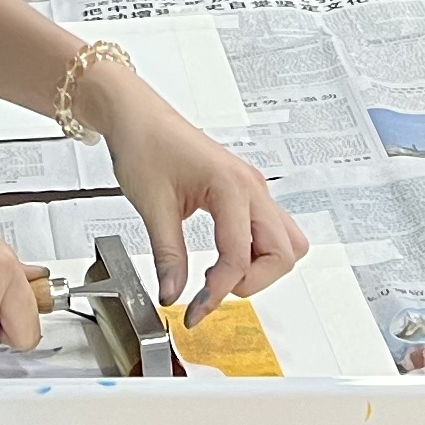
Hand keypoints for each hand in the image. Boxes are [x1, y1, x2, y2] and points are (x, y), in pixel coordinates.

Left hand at [92, 73, 306, 324]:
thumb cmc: (145, 143)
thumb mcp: (152, 205)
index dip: (217, 292)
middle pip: (283, 252)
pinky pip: (272, 229)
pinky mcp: (246, 192)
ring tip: (224, 274)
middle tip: (213, 290)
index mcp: (230, 186)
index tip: (193, 310)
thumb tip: (173, 293)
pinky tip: (227, 256)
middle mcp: (251, 187)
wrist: (137, 115)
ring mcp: (252, 189)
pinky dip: (258, 251)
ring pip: (287, 241)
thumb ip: (167, 255)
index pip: (239, 256)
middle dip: (252, 281)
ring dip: (263, 267)